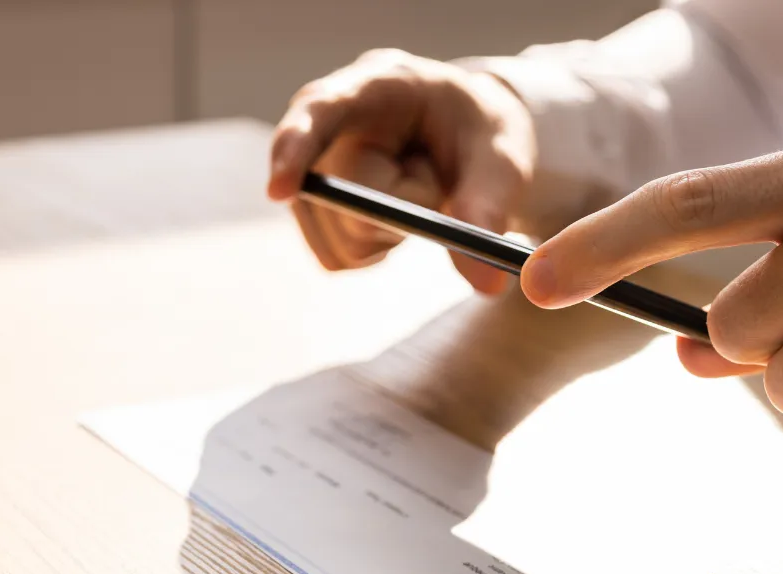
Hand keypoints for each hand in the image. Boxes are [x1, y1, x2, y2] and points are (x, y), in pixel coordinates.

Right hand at [267, 49, 535, 293]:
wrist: (473, 140)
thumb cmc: (483, 136)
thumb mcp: (503, 162)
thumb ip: (489, 210)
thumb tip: (486, 280)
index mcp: (380, 84)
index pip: (320, 107)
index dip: (295, 147)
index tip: (279, 191)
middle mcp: (334, 121)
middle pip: (338, 196)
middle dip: (394, 213)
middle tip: (435, 185)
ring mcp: (318, 165)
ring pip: (338, 236)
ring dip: (389, 233)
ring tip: (416, 191)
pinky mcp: (316, 208)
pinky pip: (337, 256)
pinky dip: (375, 251)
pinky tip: (395, 217)